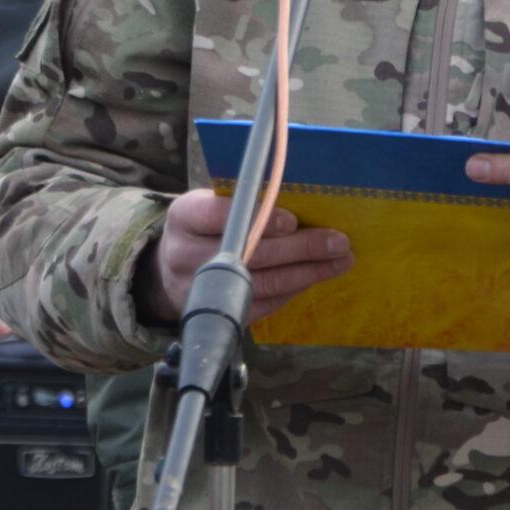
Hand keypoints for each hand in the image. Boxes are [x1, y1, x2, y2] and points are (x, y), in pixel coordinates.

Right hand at [139, 188, 352, 325]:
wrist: (170, 270)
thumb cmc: (203, 226)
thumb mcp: (210, 202)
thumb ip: (243, 200)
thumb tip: (301, 196)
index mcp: (185, 217)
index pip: (219, 215)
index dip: (256, 217)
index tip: (292, 220)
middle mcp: (186, 256)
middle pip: (250, 253)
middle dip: (300, 248)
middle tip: (338, 241)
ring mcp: (200, 290)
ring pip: (262, 284)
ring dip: (307, 272)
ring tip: (340, 260)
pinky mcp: (218, 313)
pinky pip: (262, 305)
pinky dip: (292, 290)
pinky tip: (315, 276)